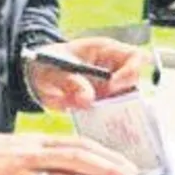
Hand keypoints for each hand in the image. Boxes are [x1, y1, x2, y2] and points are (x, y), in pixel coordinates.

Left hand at [25, 38, 148, 111]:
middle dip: (123, 97)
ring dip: (113, 111)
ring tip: (94, 117)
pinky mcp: (104, 103)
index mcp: (105, 50)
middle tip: (102, 107)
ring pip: (126, 101)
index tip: (112, 86)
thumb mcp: (52, 70)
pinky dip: (105, 121)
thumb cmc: (48, 63)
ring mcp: (110, 87)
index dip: (130, 71)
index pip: (135, 56)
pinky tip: (91, 123)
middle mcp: (113, 68)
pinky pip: (113, 114)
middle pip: (135, 82)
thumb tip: (87, 100)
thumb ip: (69, 82)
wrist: (39, 74)